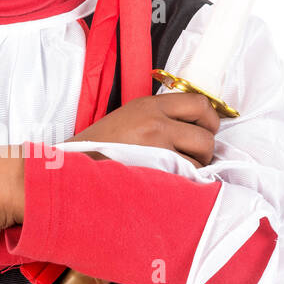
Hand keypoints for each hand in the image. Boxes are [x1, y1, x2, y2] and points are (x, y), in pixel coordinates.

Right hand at [69, 92, 219, 168]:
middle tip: (196, 157)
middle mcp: (155, 120)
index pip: (199, 102)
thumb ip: (161, 117)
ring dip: (197, 167)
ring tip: (179, 171)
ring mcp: (156, 143)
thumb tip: (196, 128)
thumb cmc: (99, 147)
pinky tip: (172, 181)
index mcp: (149, 104)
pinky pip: (188, 174)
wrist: (73, 165)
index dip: (210, 119)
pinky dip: (186, 181)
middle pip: (206, 131)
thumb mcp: (129, 118)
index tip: (207, 131)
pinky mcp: (155, 166)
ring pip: (200, 155)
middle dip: (207, 148)